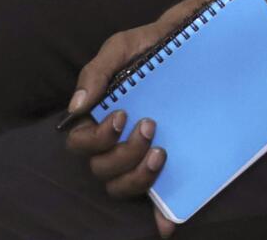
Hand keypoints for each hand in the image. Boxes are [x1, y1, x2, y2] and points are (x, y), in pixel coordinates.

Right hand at [65, 14, 188, 235]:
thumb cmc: (147, 48)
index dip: (97, 138)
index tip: (122, 116)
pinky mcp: (163, 167)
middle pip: (102, 169)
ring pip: (121, 187)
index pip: (81, 144)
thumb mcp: (121, 49)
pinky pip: (154, 201)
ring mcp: (138, 157)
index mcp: (98, 119)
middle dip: (123, 154)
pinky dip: (158, 215)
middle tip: (150, 126)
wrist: (189, 44)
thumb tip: (77, 106)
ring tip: (162, 152)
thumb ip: (96, 72)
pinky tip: (168, 221)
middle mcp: (114, 144)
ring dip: (138, 177)